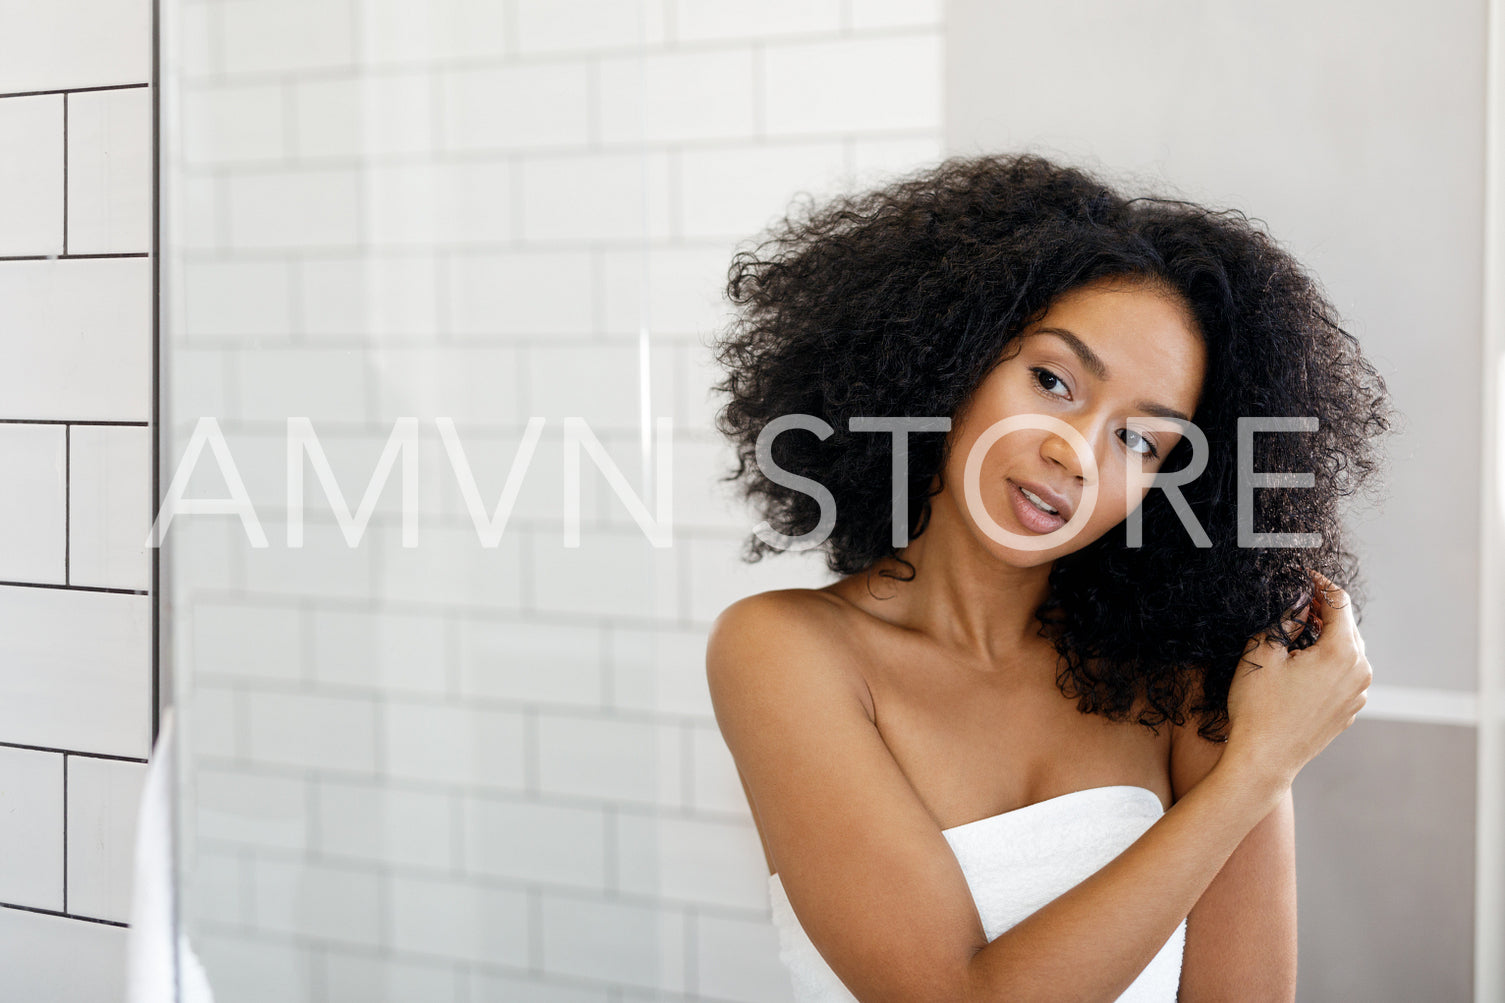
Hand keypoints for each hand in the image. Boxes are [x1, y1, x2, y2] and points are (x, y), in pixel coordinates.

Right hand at [1222, 570, 1371, 789]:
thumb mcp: (1263, 652)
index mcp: (1342, 652)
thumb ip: (1287, 618)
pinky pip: (1345, 674)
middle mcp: (1360, 671)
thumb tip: (1300, 600)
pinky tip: (1303, 664)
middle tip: (1297, 601)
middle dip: (1324, 610)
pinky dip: (1329, 661)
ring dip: (1327, 636)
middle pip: (1348, 626)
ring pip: (1348, 650)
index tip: (1303, 576)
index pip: (1339, 602)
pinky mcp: (1349, 710)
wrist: (1264, 759)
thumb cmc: (1258, 707)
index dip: (1320, 584)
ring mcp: (1358, 694)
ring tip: (1298, 632)